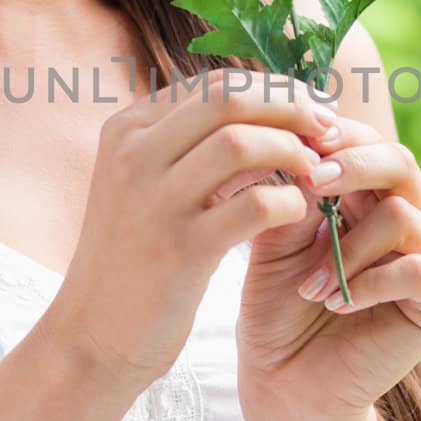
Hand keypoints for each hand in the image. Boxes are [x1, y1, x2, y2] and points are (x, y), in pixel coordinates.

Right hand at [52, 66, 330, 387]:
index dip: (276, 91)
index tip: (312, 111)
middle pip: (230, 97)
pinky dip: (290, 201)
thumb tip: (262, 107)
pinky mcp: (180, 249)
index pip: (216, 83)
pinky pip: (255, 204)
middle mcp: (134, 154)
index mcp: (127, 129)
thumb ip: (187, 144)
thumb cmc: (134, 258)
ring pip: (242, 143)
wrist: (91, 337)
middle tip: (329, 130)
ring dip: (295, 151)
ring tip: (319, 173)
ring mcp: (154, 200)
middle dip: (291, 107)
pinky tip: (299, 212)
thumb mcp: (144, 185)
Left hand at [234, 113, 420, 420]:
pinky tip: (337, 304)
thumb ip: (289, 195)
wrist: (285, 383)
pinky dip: (370, 282)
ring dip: (346, 248)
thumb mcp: (272, 243)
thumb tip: (299, 143)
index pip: (365, 140)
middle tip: (312, 181)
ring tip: (308, 287)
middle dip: (355, 163)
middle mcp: (402, 218)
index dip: (337, 134)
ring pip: (402, 216)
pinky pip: (417, 269)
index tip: (298, 143)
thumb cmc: (276, 309)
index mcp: (363, 196)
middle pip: (400, 162)